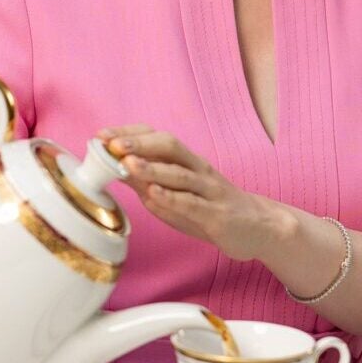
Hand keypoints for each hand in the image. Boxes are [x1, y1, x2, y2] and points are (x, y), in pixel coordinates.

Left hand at [103, 126, 280, 261]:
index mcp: (187, 162)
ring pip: (181, 173)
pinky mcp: (217, 214)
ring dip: (152, 167)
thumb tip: (114, 170)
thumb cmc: (212, 210)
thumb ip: (148, 183)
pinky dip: (172, 197)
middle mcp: (199, 170)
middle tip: (112, 144)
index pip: (157, 138)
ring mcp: (210, 191)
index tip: (102, 135)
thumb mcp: (176, 194)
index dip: (130, 134)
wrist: (260, 228)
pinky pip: (194, 203)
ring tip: (127, 164)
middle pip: (170, 146)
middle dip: (139, 143)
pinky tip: (153, 193)